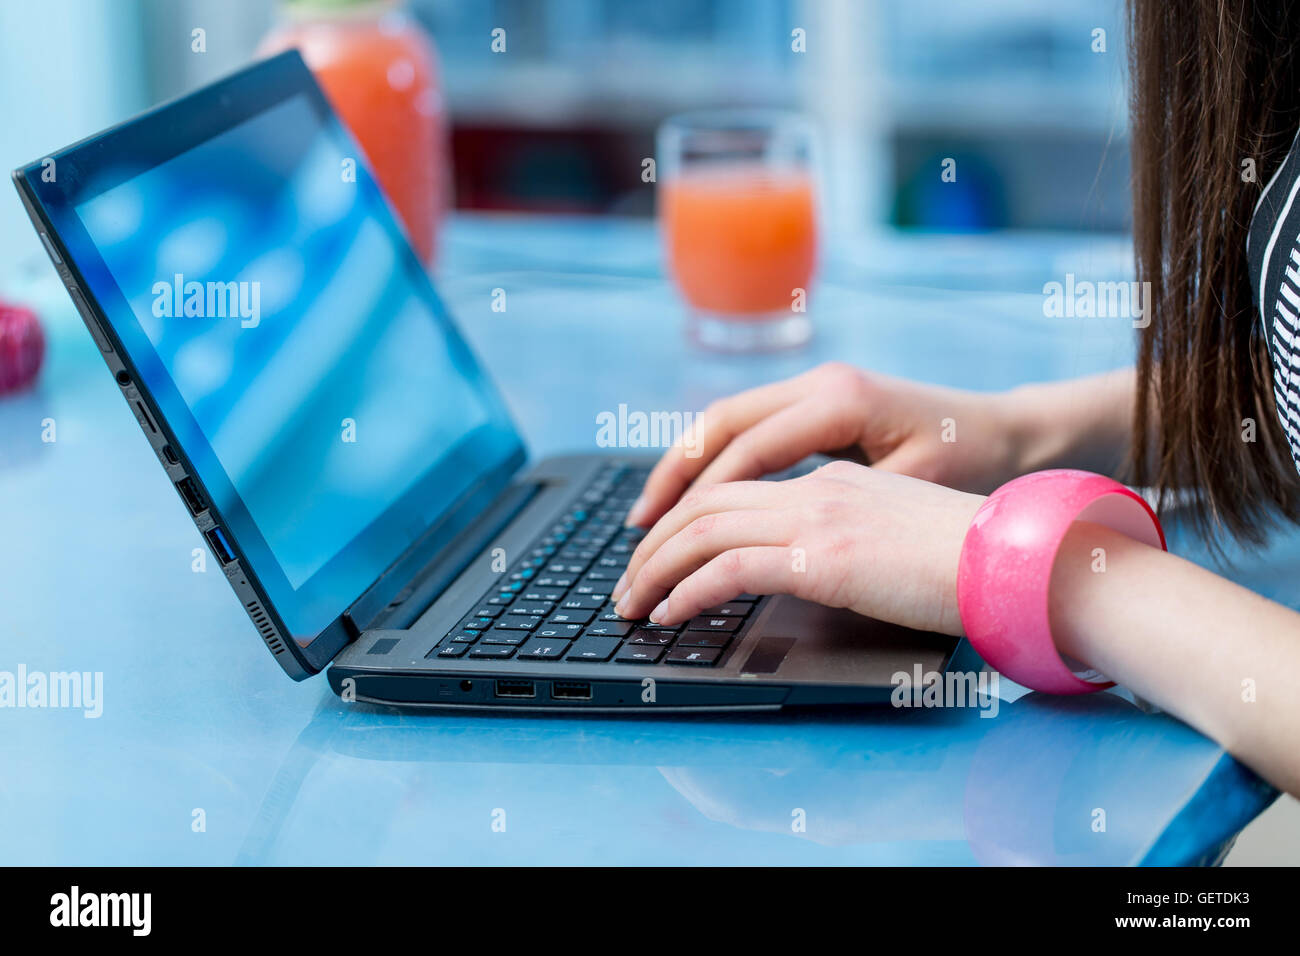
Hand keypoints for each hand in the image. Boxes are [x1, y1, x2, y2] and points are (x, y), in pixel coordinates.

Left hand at [612, 460, 983, 635]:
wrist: (1020, 559)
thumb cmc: (973, 560)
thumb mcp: (895, 536)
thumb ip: (845, 540)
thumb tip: (809, 571)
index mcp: (832, 479)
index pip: (735, 488)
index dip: (684, 517)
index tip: (658, 551)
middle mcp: (816, 488)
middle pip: (704, 503)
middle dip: (652, 544)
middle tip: (626, 583)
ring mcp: (817, 518)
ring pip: (703, 532)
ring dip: (655, 571)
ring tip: (631, 605)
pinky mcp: (821, 558)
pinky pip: (726, 570)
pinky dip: (686, 593)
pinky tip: (669, 616)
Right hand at [625, 361, 1021, 528]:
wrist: (1012, 435)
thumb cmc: (971, 466)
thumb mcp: (908, 491)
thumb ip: (838, 511)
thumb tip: (764, 549)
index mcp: (838, 402)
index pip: (743, 452)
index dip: (697, 501)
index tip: (663, 543)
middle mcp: (818, 385)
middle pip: (717, 426)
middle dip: (671, 481)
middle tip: (638, 533)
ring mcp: (816, 387)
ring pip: (725, 423)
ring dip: (683, 469)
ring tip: (650, 519)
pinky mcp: (818, 403)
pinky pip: (747, 429)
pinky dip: (712, 463)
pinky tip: (694, 498)